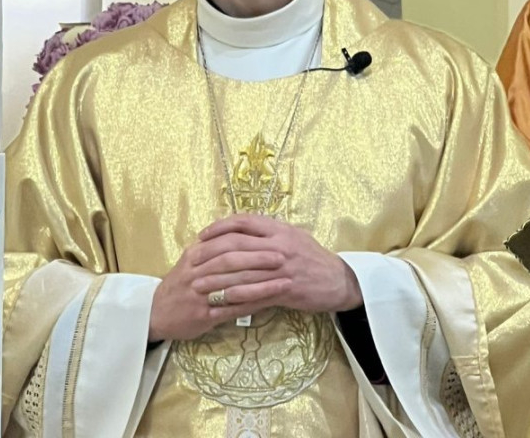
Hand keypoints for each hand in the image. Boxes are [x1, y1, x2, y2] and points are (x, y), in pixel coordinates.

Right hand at [148, 232, 288, 342]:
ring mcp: (200, 295)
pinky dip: (253, 304)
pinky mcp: (204, 316)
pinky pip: (233, 309)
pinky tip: (271, 302)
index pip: (225, 243)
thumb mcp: (191, 260)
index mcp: (195, 255)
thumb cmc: (180, 284)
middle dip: (259, 258)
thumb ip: (212, 247)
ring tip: (285, 280)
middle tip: (283, 257)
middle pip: (231, 262)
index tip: (273, 239)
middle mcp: (196, 272)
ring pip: (234, 285)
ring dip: (262, 282)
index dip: (250, 240)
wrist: (156, 312)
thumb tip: (240, 232)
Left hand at [194, 214, 362, 314]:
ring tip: (197, 287)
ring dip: (216, 281)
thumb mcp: (292, 235)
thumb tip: (241, 229)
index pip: (243, 222)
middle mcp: (278, 245)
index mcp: (278, 229)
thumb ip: (268, 232)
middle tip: (190, 262)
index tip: (201, 235)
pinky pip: (254, 297)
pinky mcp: (285, 290)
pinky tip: (219, 306)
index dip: (219, 227)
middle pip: (236, 247)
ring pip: (241, 273)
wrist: (339, 280)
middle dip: (210, 255)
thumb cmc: (313, 257)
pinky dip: (234, 302)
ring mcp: (281, 268)